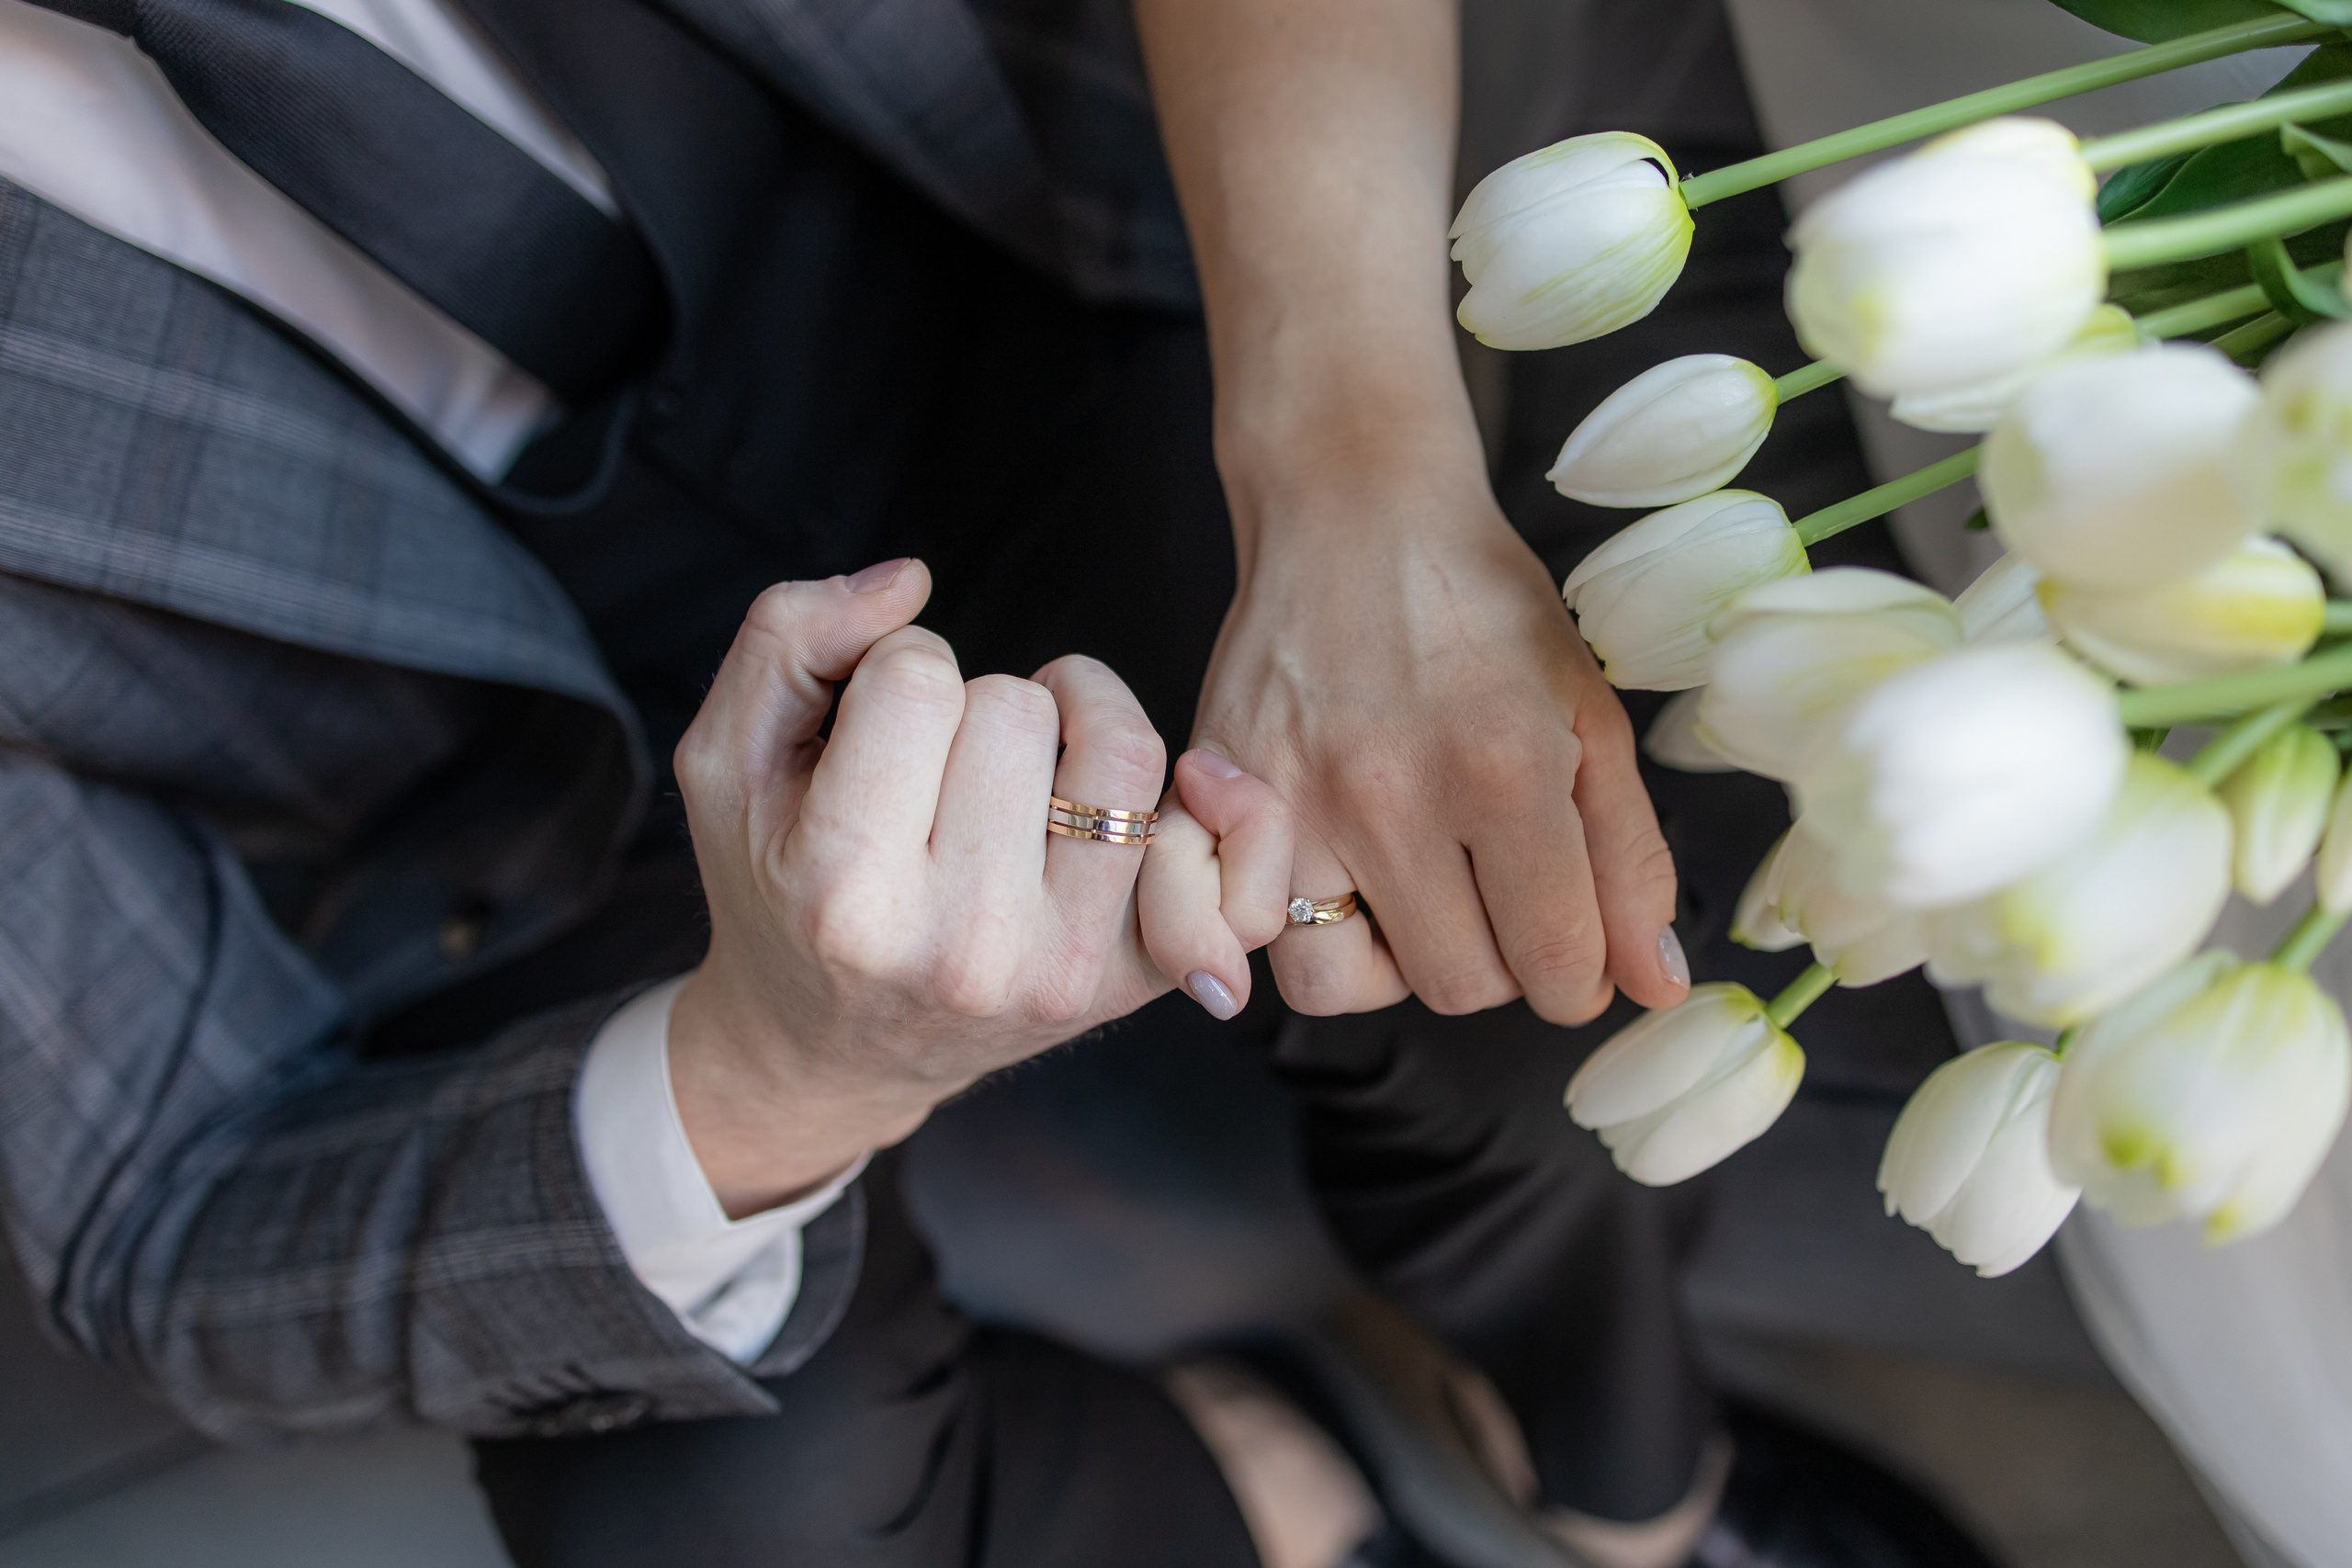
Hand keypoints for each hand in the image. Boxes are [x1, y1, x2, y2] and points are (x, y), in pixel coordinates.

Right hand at [665, 560, 1292, 1214]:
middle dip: (977, 705)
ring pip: (1124, 754)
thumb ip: (788, 637)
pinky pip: (1228, 868)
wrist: (821, 1053)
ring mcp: (1057, 971)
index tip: (875, 723)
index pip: (918, 677)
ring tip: (1031, 757)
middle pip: (1021, 708)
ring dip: (1081, 723)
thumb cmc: (775, 890)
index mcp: (846, 889)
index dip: (896, 667)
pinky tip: (1148, 795)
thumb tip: (910, 579)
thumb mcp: (725, 763)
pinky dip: (1214, 809)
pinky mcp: (1127, 985)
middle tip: (939, 762)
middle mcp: (961, 943)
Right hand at [1195, 460, 1688, 1023]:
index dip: (1578, 977)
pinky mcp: (1217, 799)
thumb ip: (1629, 859)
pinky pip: (1256, 937)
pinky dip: (1301, 932)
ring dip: (1391, 962)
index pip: (1554, 962)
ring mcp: (1290, 803)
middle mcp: (1388, 798)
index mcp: (1503, 771)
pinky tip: (1341, 881)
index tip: (1571, 948)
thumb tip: (1656, 986)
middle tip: (1498, 899)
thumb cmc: (1480, 605)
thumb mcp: (1589, 714)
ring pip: (1342, 984)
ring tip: (1415, 897)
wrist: (1354, 512)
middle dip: (1497, 963)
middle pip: (1457, 985)